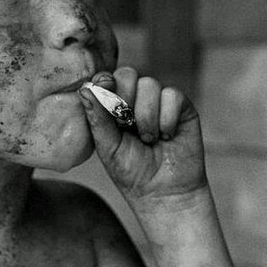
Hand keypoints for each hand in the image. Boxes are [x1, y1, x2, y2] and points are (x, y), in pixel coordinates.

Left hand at [79, 67, 207, 208]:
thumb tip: (85, 89)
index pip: (107, 78)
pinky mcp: (181, 107)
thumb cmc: (132, 172)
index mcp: (112, 107)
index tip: (106, 96)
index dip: (105, 83)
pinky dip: (167, 119)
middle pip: (128, 74)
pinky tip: (167, 137)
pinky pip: (173, 95)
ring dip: (146, 116)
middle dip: (125, 98)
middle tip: (127, 125)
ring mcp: (159, 101)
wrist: (163, 192)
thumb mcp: (108, 147)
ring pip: (150, 84)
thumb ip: (98, 118)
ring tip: (149, 140)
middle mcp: (135, 99)